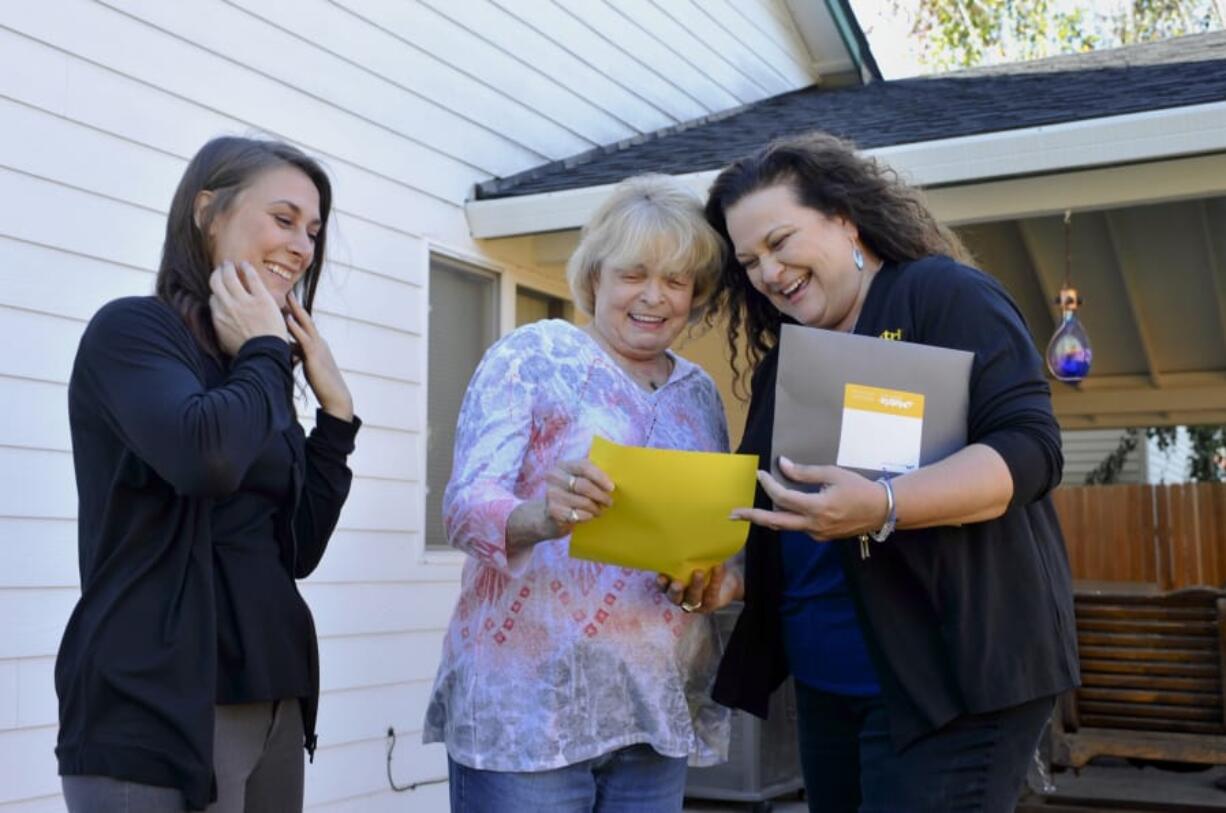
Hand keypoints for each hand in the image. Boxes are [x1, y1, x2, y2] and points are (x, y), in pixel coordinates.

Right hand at [209, 261, 288, 355]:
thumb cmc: (246, 351)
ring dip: (229, 267)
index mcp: (218, 317)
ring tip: (231, 264)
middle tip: (222, 268)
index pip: (213, 297)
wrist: (264, 355)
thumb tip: (217, 320)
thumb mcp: (224, 341)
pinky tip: (245, 265)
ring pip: (230, 276)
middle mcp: (227, 306)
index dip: (217, 292)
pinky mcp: (261, 299)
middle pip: (216, 282)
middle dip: (218, 273)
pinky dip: (247, 269)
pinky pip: (251, 278)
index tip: (222, 289)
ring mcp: (244, 301)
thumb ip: (219, 327)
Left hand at [285, 293, 352, 421]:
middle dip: (297, 306)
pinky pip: (303, 339)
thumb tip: (288, 349)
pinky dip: (295, 328)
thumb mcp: (310, 366)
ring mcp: (318, 348)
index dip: (298, 314)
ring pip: (306, 325)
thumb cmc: (323, 385)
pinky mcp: (314, 356)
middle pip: (307, 320)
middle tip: (288, 292)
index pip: (306, 326)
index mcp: (318, 345)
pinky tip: (287, 320)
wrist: (337, 397)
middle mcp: (319, 343)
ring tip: (287, 298)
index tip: (288, 302)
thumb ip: (300, 355)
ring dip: (296, 311)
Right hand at [542, 458, 613, 536]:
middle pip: (583, 485)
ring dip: (595, 508)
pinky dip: (587, 516)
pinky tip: (589, 516)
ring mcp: (551, 494)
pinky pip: (576, 515)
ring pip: (582, 502)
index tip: (611, 487)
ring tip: (599, 511)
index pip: (584, 467)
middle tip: (609, 502)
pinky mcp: (552, 511)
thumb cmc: (569, 495)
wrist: (547, 515)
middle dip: (600, 495)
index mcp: (563, 465)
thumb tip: (613, 482)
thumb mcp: (577, 480)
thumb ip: (591, 477)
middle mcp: (554, 477)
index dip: (600, 477)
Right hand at [657, 562, 742, 614]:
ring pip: (693, 598)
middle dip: (675, 591)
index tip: (661, 576)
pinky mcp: (710, 604)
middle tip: (677, 583)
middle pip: (675, 598)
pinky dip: (714, 579)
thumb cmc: (703, 566)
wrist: (725, 581)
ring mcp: (695, 603)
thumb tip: (682, 534)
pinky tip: (717, 567)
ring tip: (698, 572)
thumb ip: (686, 554)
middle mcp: (681, 598)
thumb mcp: (693, 561)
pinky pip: (711, 593)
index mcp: (672, 586)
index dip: (661, 584)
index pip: (663, 587)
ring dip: (695, 586)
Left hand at [730, 456, 889, 540]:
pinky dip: (788, 517)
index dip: (769, 485)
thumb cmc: (858, 488)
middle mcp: (814, 525)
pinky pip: (799, 527)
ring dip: (768, 517)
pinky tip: (784, 509)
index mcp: (818, 508)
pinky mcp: (821, 537)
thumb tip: (781, 464)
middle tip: (732, 514)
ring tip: (750, 511)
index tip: (760, 474)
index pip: (783, 497)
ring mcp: (817, 534)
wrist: (881, 510)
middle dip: (752, 517)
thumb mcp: (832, 474)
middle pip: (775, 522)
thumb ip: (804, 472)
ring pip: (786, 525)